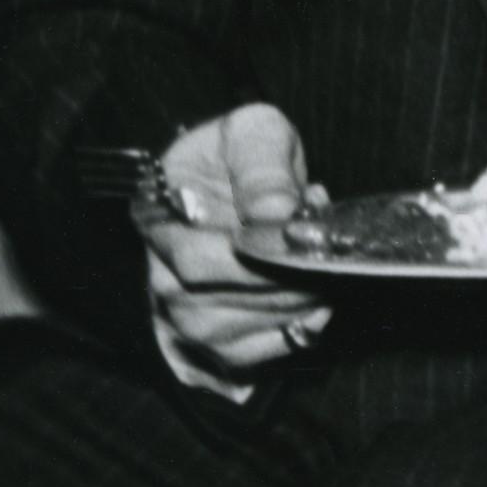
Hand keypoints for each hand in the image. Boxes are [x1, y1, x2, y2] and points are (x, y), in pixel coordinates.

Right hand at [139, 103, 328, 375]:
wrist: (239, 174)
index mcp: (157, 223)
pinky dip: (298, 329)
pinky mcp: (218, 342)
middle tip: (329, 255)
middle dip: (286, 283)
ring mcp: (183, 315)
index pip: (197, 263)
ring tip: (326, 267)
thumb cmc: (241, 153)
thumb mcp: (254, 133)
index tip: (303, 240)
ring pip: (237, 334)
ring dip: (296, 305)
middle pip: (216, 307)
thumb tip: (275, 216)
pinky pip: (256, 354)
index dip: (257, 260)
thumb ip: (264, 168)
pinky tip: (320, 299)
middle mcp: (160, 277)